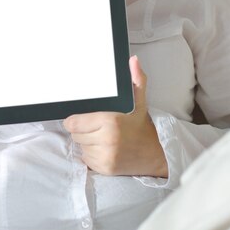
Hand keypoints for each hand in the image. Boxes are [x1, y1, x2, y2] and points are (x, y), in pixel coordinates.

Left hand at [63, 56, 167, 177]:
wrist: (156, 155)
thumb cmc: (142, 126)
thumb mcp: (139, 102)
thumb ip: (136, 80)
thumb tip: (133, 60)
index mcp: (110, 122)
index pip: (73, 123)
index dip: (75, 120)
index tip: (82, 118)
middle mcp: (106, 141)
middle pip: (75, 135)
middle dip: (82, 130)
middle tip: (96, 126)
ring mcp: (105, 157)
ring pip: (80, 147)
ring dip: (86, 142)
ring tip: (101, 137)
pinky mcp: (105, 169)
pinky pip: (86, 159)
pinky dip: (91, 154)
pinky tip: (104, 148)